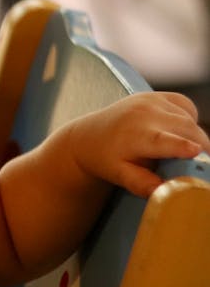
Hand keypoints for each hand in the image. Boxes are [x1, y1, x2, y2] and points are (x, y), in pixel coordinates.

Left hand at [67, 92, 209, 196]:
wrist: (88, 136)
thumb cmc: (106, 159)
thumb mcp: (119, 175)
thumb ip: (141, 183)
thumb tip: (164, 191)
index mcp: (135, 135)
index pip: (164, 140)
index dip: (182, 146)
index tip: (197, 152)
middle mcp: (143, 114)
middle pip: (186, 129)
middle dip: (201, 146)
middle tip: (203, 165)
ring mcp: (150, 101)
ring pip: (189, 118)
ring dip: (195, 135)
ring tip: (185, 151)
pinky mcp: (156, 95)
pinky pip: (185, 106)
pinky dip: (189, 119)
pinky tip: (176, 132)